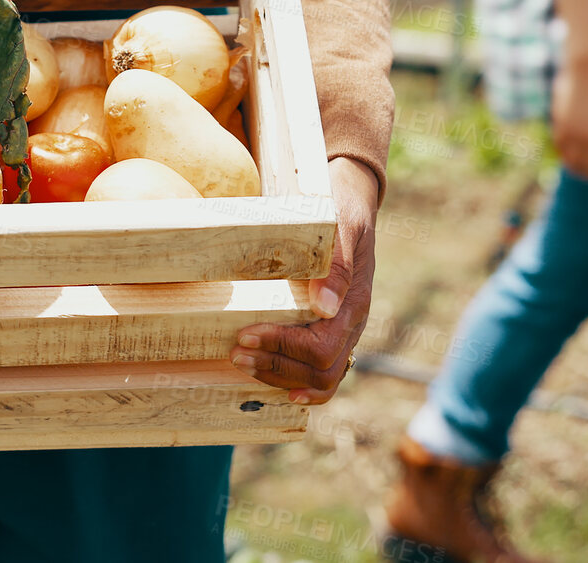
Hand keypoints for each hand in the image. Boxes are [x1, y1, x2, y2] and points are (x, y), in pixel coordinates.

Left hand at [231, 156, 378, 404]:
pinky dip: (300, 385)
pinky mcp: (332, 332)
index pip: (321, 347)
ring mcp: (344, 332)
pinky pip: (324, 373)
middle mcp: (351, 325)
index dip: (282, 347)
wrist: (349, 202)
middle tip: (234, 353)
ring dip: (279, 377)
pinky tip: (276, 386)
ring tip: (241, 362)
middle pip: (321, 370)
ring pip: (322, 379)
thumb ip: (336, 265)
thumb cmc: (340, 211)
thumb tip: (325, 308)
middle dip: (275, 365)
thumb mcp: (341, 227)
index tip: (244, 334)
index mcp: (354, 304)